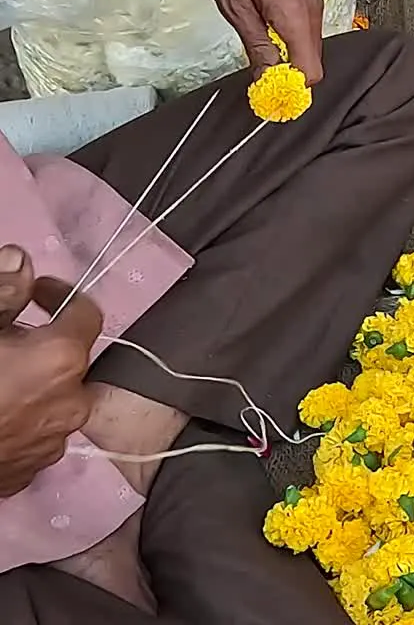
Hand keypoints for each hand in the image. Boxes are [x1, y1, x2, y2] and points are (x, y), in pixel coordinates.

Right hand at [0, 245, 100, 496]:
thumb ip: (2, 291)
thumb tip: (21, 260)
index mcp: (61, 360)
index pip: (87, 313)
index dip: (61, 295)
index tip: (36, 291)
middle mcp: (71, 404)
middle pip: (68, 359)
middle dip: (41, 343)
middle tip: (3, 338)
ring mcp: (52, 445)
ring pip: (52, 399)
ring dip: (30, 384)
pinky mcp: (30, 472)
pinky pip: (34, 433)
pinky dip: (18, 418)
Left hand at [185, 0, 325, 83]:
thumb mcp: (235, 8)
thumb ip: (258, 48)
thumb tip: (268, 80)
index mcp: (295, 14)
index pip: (310, 71)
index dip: (292, 88)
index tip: (272, 94)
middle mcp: (312, 5)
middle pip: (313, 59)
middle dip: (291, 72)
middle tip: (262, 75)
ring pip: (311, 41)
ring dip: (291, 51)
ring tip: (263, 46)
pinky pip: (309, 21)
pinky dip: (293, 32)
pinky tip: (270, 24)